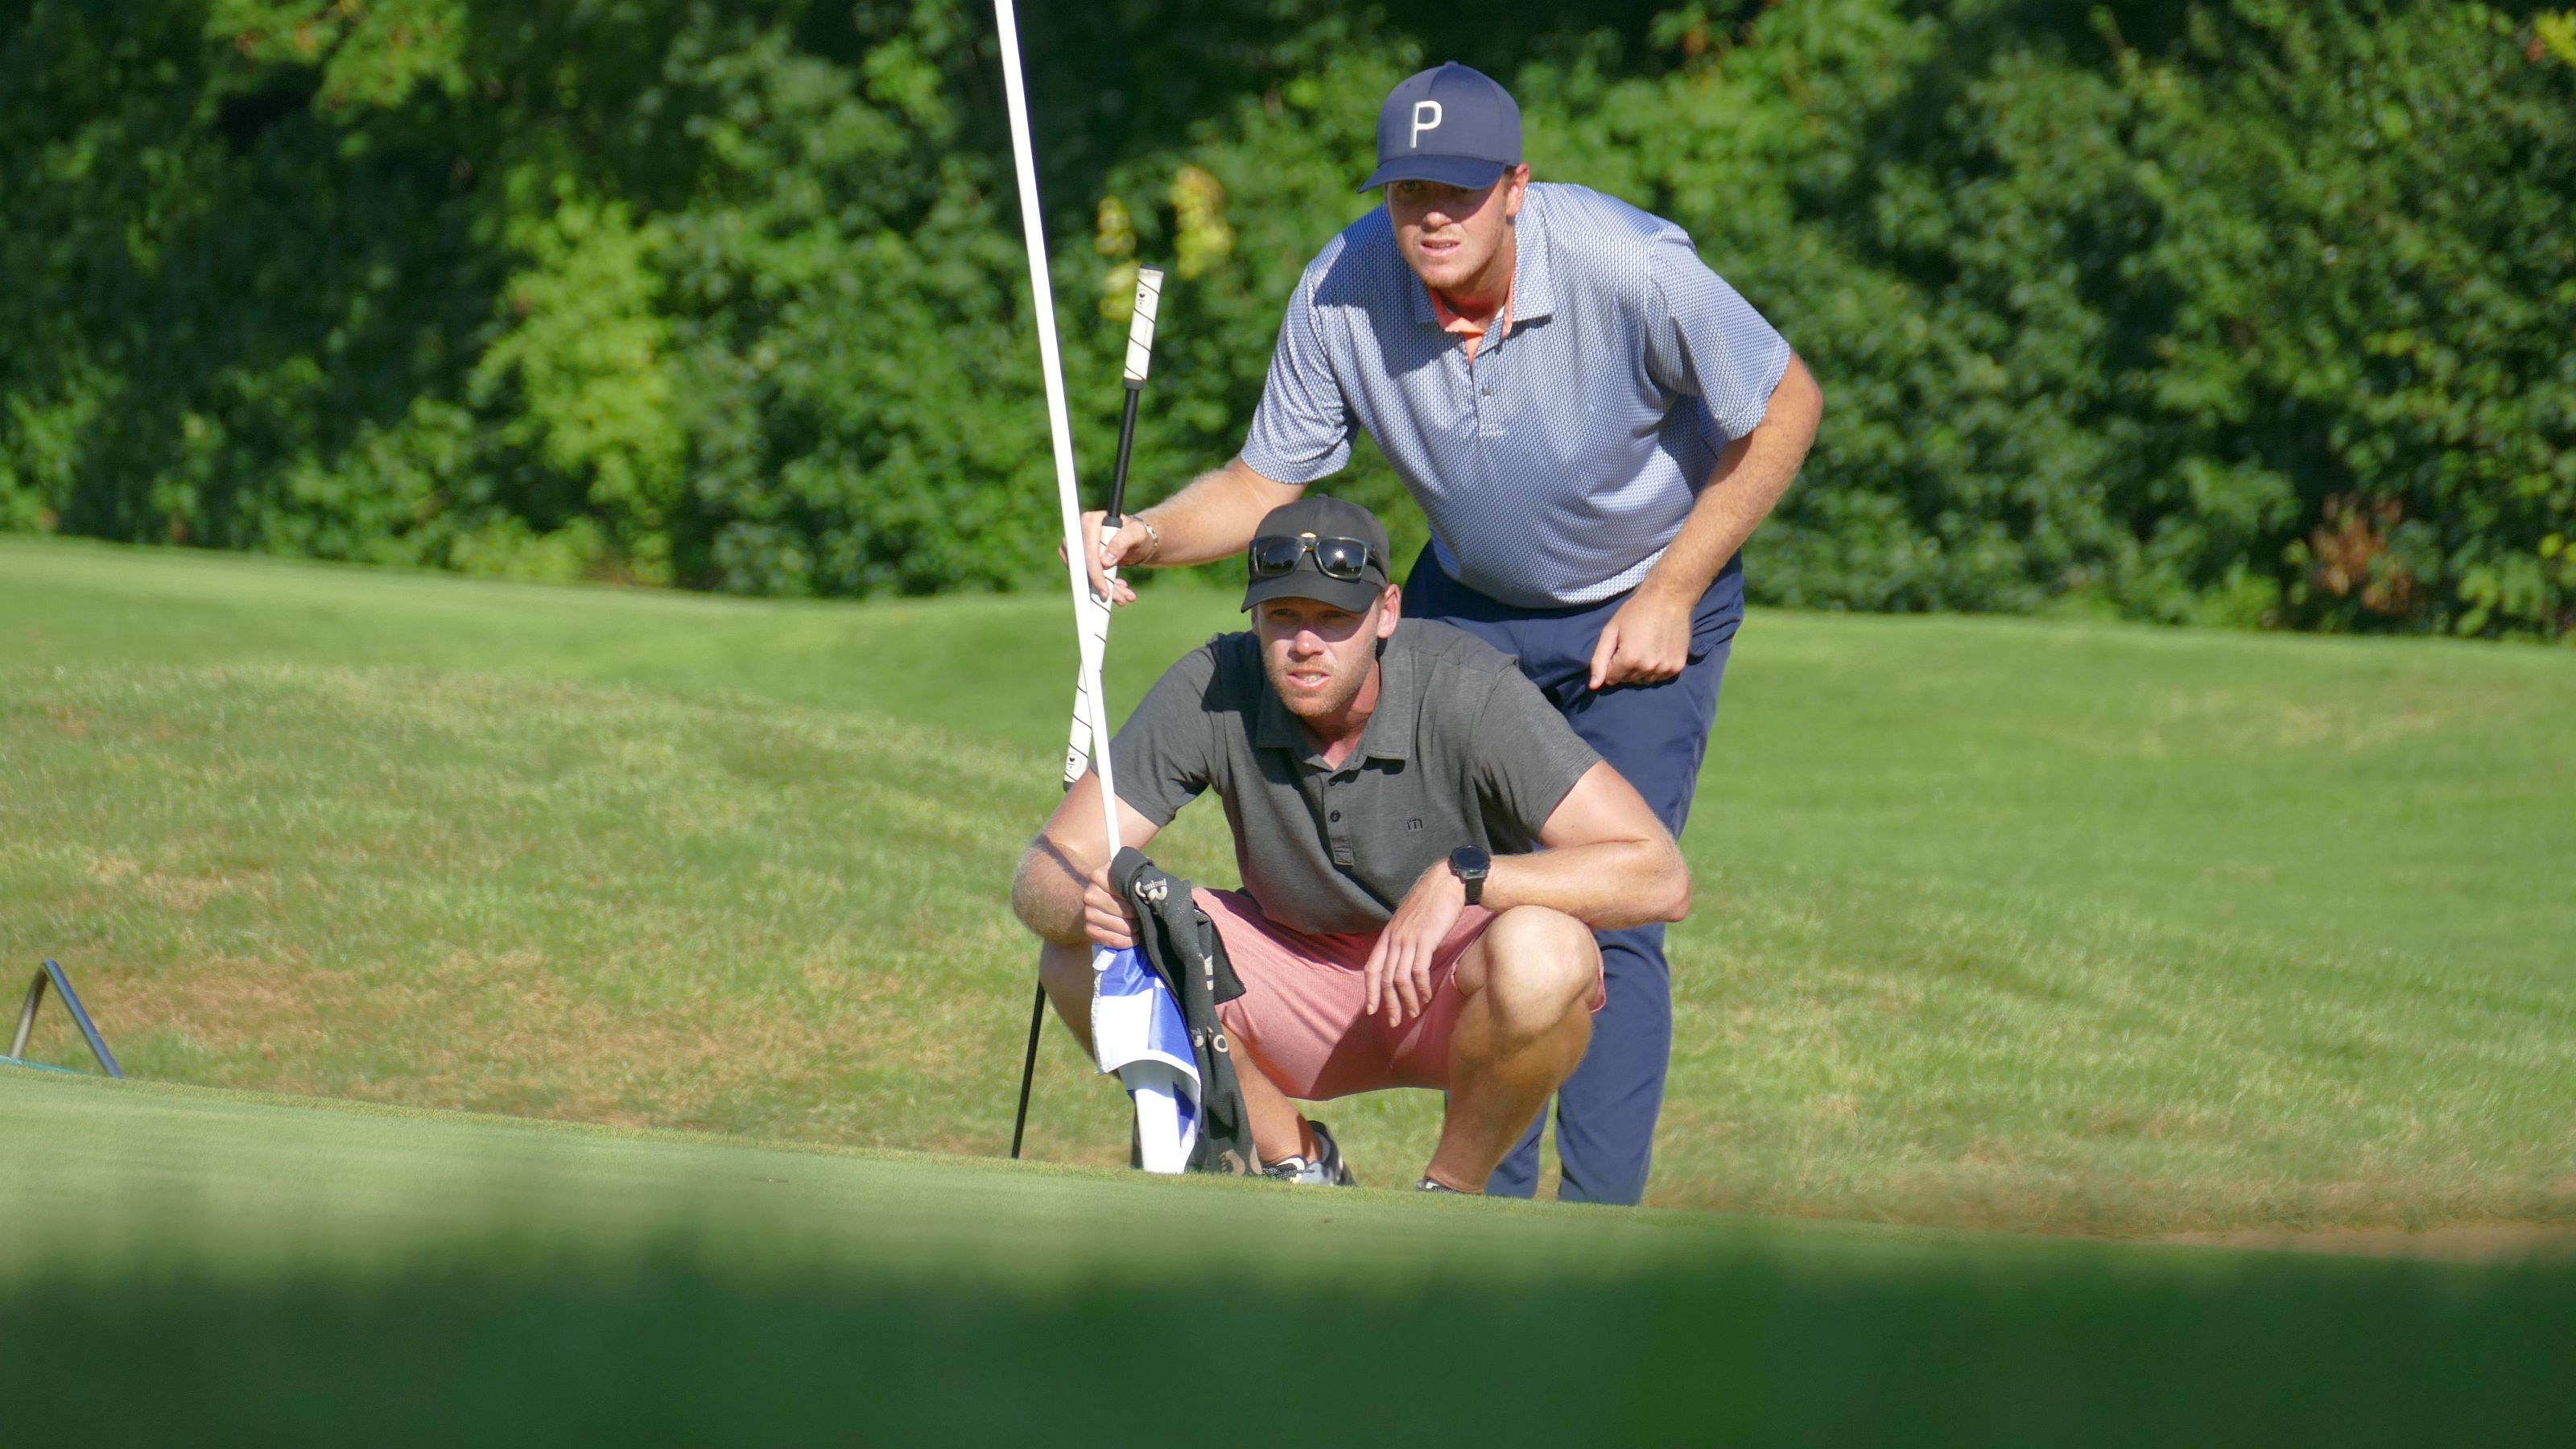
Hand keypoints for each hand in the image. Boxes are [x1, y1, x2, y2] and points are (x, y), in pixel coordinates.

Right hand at [1057, 510, 1154, 606]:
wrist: (1137, 541)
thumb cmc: (1138, 534)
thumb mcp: (1137, 534)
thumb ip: (1123, 541)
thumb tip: (1105, 561)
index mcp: (1090, 521)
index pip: (1087, 549)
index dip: (1093, 571)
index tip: (1105, 590)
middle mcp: (1079, 532)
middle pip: (1081, 564)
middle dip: (1099, 585)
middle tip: (1119, 599)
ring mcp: (1077, 547)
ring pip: (1082, 574)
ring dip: (1102, 589)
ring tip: (1123, 597)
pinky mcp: (1079, 559)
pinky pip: (1085, 577)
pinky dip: (1102, 587)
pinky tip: (1118, 592)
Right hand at [1082, 860, 1140, 949]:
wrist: (1106, 893)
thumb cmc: (1123, 883)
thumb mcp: (1129, 875)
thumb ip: (1136, 880)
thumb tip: (1150, 894)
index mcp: (1099, 877)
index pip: (1125, 890)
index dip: (1139, 898)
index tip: (1146, 900)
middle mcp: (1090, 895)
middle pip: (1123, 911)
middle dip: (1138, 916)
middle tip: (1145, 915)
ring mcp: (1087, 913)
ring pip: (1120, 927)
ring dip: (1134, 929)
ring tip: (1140, 925)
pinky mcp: (1089, 929)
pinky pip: (1112, 940)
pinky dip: (1126, 942)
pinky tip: (1134, 938)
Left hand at [1361, 863, 1468, 1027]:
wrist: (1446, 882)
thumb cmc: (1431, 902)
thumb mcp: (1409, 921)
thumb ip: (1404, 940)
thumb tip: (1405, 960)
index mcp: (1388, 935)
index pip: (1371, 968)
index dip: (1370, 991)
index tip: (1371, 1010)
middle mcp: (1394, 939)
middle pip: (1385, 979)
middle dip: (1388, 1003)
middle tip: (1394, 1021)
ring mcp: (1408, 939)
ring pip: (1400, 979)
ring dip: (1407, 1000)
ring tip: (1414, 1013)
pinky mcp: (1425, 940)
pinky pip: (1418, 971)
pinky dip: (1421, 988)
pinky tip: (1427, 996)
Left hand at [1588, 588, 1692, 690]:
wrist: (1669, 599)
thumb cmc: (1636, 612)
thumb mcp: (1611, 631)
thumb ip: (1599, 660)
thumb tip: (1593, 686)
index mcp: (1629, 659)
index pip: (1611, 679)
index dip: (1611, 664)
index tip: (1618, 648)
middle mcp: (1648, 668)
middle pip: (1628, 680)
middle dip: (1625, 667)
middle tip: (1632, 645)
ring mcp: (1665, 669)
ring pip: (1643, 680)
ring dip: (1641, 670)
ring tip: (1645, 648)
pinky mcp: (1677, 667)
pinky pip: (1660, 677)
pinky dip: (1656, 669)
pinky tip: (1657, 651)